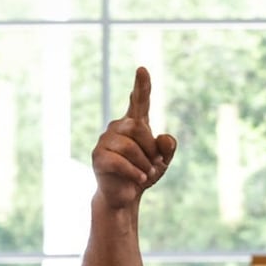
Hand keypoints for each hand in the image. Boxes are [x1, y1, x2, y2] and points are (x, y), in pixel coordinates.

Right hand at [91, 67, 177, 211]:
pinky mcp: (98, 157)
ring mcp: (105, 141)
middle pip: (138, 128)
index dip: (142, 86)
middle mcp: (117, 127)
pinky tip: (140, 179)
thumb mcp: (162, 161)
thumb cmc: (143, 173)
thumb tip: (164, 138)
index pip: (139, 101)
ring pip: (129, 147)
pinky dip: (134, 172)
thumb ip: (168, 148)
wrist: (125, 196)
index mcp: (134, 124)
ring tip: (147, 174)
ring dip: (144, 164)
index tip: (143, 69)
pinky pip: (118, 161)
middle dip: (150, 149)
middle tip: (155, 165)